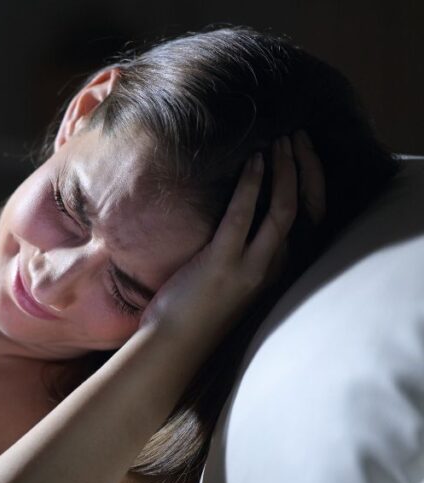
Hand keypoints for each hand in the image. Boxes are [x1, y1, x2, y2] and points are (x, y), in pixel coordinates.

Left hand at [139, 131, 323, 344]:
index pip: (304, 220)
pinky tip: (254, 162)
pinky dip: (252, 185)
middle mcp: (271, 267)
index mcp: (274, 270)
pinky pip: (243, 215)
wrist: (173, 345)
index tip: (302, 156)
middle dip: (304, 169)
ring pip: (282, 209)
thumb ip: (239, 254)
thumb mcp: (227, 281)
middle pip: (302, 209)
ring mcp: (250, 266)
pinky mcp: (223, 263)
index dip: (307, 185)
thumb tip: (236, 221)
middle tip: (297, 137)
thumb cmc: (193, 312)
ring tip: (281, 141)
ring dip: (284, 170)